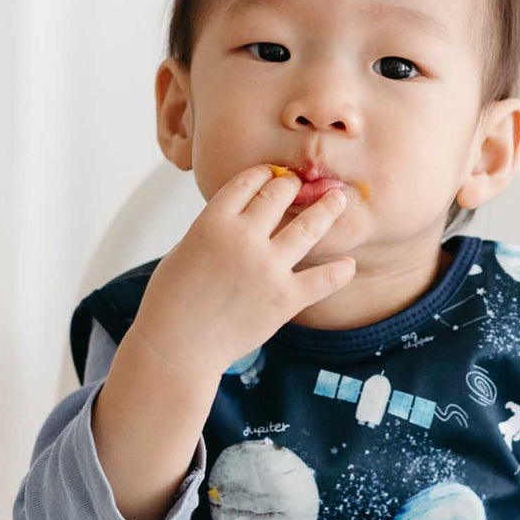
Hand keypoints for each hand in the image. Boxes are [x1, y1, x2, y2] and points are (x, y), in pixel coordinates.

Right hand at [129, 164, 355, 378]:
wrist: (177, 345)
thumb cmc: (171, 300)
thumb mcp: (183, 249)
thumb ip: (214, 229)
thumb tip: (240, 218)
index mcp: (213, 221)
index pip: (248, 182)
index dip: (264, 173)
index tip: (273, 174)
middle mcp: (244, 238)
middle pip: (279, 195)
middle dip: (293, 185)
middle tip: (304, 184)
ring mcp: (268, 268)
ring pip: (308, 227)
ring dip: (327, 209)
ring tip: (339, 200)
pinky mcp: (285, 299)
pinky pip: (323, 279)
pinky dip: (340, 272)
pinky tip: (348, 265)